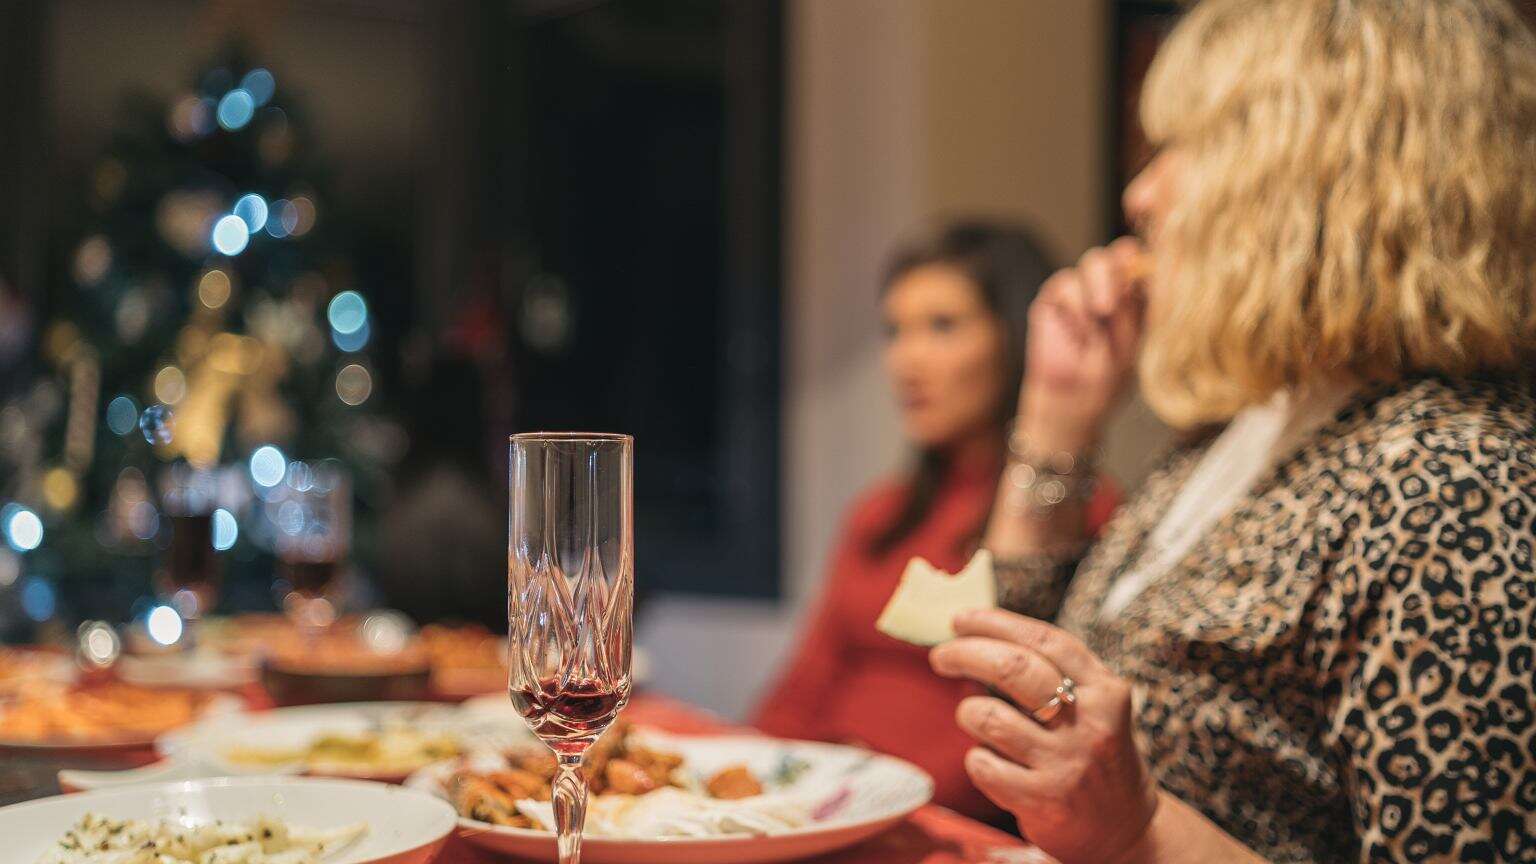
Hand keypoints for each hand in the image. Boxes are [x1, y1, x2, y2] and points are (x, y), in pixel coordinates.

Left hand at [930, 609, 1158, 863]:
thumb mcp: (1093, 706)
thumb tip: (977, 640)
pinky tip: (990, 762)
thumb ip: (1052, 675)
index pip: (1045, 640)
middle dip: (965, 654)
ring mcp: (1068, 763)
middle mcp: (1091, 723)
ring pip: (989, 717)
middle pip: (1012, 668)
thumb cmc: (1094, 754)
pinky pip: (983, 765)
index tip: (960, 619)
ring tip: (975, 718)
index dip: (996, 622)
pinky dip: (976, 759)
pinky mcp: (1044, 800)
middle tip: (941, 656)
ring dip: (968, 712)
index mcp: (1106, 690)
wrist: (1127, 830)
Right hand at [1018, 238, 1145, 452]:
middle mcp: (1113, 286)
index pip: (1148, 263)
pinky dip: (1074, 305)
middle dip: (1121, 270)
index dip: (1150, 261)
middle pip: (1121, 252)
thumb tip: (1144, 270)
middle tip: (1116, 299)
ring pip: (1093, 261)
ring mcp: (1083, 289)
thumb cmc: (1109, 377)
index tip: (1150, 275)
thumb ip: (1138, 307)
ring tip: (1101, 315)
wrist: (1071, 400)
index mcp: (1139, 295)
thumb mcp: (1134, 343)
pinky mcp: (1055, 297)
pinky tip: (1079, 332)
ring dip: (1098, 286)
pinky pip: (1066, 284)